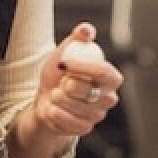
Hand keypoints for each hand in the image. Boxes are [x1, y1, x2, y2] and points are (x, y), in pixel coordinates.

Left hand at [33, 22, 123, 136]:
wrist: (47, 97)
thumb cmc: (60, 73)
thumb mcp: (65, 52)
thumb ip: (77, 40)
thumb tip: (86, 29)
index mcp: (109, 77)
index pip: (104, 72)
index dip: (84, 67)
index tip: (63, 63)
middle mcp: (108, 98)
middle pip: (87, 91)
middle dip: (67, 85)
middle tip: (60, 83)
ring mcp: (97, 115)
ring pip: (75, 107)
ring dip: (57, 99)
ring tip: (55, 94)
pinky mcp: (85, 128)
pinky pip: (68, 121)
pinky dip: (54, 113)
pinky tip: (53, 108)